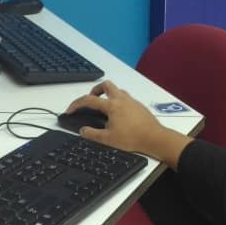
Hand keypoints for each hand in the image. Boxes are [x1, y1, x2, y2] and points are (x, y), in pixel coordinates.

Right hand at [65, 81, 191, 167]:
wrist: (154, 138)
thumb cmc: (133, 138)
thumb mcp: (108, 139)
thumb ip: (92, 134)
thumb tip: (83, 130)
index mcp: (112, 105)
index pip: (89, 100)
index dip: (76, 104)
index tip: (71, 110)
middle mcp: (122, 99)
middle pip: (105, 85)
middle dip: (95, 90)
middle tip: (90, 100)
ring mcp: (132, 101)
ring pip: (117, 90)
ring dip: (108, 94)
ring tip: (104, 107)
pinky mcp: (139, 106)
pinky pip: (125, 98)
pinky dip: (118, 101)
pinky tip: (118, 115)